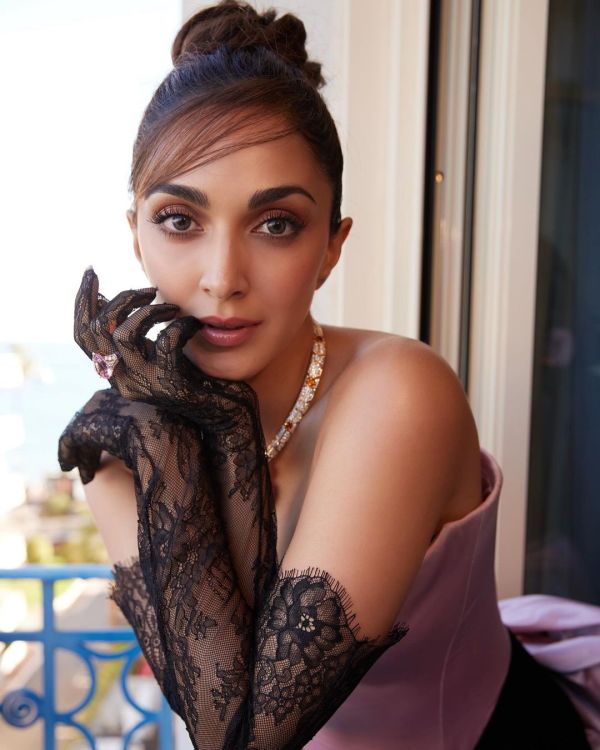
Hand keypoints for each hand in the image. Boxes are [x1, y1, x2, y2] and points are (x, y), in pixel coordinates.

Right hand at [73, 267, 258, 437]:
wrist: (226, 416)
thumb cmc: (196, 379)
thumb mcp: (157, 354)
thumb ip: (137, 335)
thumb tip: (113, 299)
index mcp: (116, 371)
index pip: (83, 336)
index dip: (82, 302)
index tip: (93, 273)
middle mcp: (123, 381)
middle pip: (96, 332)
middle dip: (119, 300)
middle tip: (148, 290)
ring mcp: (145, 384)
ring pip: (123, 335)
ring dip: (147, 311)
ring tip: (170, 306)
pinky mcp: (171, 385)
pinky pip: (167, 342)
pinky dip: (181, 325)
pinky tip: (195, 325)